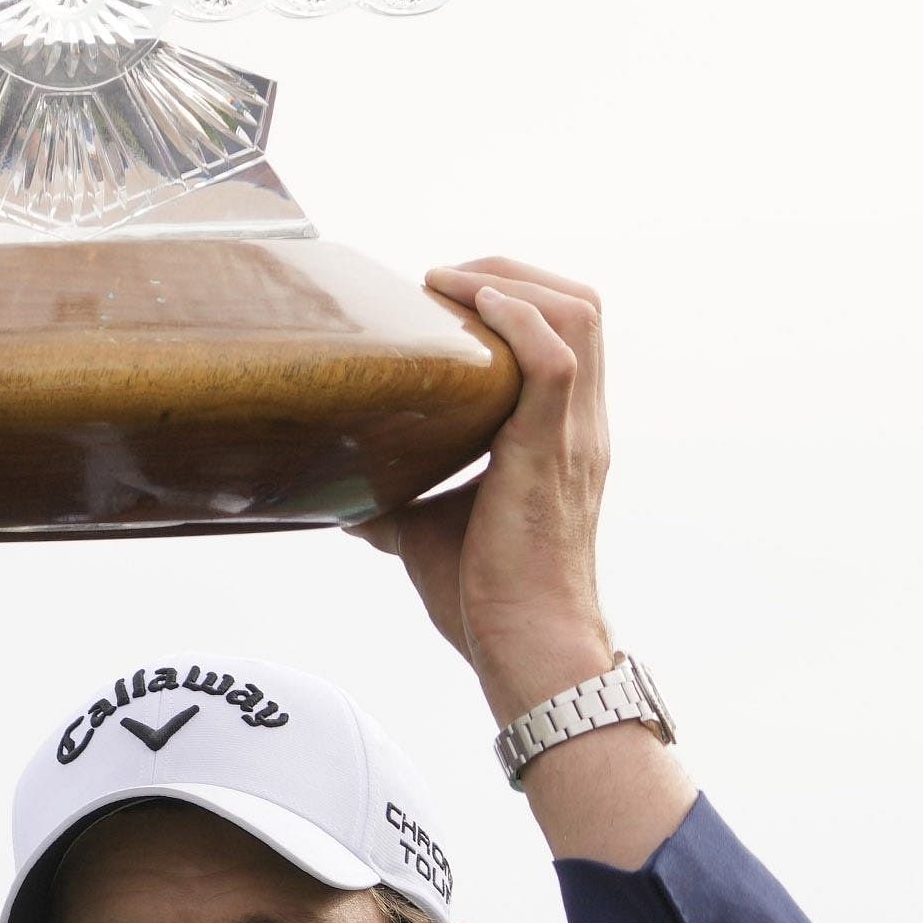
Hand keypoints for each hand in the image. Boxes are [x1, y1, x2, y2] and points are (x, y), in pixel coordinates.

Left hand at [353, 258, 615, 718]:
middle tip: (442, 281)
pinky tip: (472, 308)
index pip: (568, 330)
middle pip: (580, 303)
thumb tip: (342, 497)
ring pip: (577, 313)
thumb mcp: (430, 531)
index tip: (445, 297)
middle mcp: (580, 425)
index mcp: (561, 435)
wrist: (526, 650)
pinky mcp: (553, 452)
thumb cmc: (487, 601)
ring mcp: (573, 435)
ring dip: (509, 282)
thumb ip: (399, 503)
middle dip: (510, 271)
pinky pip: (556, 359)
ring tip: (450, 287)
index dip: (513, 295)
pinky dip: (517, 319)